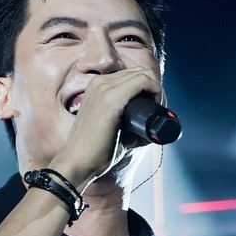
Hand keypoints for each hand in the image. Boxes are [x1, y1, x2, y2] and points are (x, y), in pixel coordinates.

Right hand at [49, 67, 162, 190]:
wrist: (77, 162)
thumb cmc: (95, 151)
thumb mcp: (111, 127)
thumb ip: (126, 123)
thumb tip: (148, 128)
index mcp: (97, 86)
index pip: (132, 75)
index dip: (149, 87)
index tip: (155, 106)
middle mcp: (99, 82)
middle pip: (139, 72)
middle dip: (155, 88)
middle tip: (159, 108)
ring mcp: (104, 88)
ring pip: (143, 74)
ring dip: (156, 89)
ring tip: (158, 109)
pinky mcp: (111, 98)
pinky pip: (142, 81)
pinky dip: (156, 90)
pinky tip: (157, 104)